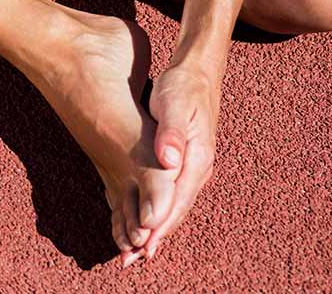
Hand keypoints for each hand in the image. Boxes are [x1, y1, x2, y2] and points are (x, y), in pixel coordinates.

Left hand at [143, 61, 220, 256]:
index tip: (143, 245)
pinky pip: (171, 193)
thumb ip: (173, 133)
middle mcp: (199, 168)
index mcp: (198, 158)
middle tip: (133, 258)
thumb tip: (168, 161)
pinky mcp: (183, 162)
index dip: (160, 224)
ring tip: (136, 249)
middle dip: (156, 235)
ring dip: (156, 227)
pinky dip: (158, 210)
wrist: (197, 72)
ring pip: (174, 204)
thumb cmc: (184, 86)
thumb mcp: (175, 103)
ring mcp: (193, 166)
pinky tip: (146, 219)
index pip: (178, 200)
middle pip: (177, 209)